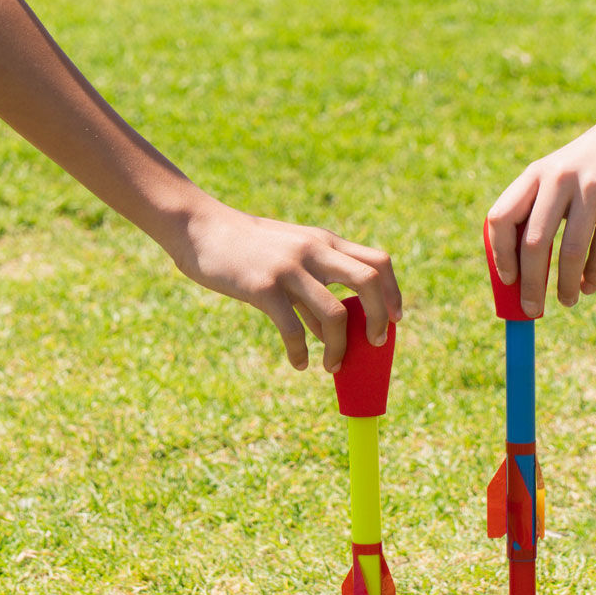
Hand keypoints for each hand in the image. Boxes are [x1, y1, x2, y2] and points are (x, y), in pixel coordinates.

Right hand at [171, 195, 401, 371]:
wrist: (200, 228)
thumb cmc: (248, 249)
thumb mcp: (290, 260)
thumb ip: (315, 291)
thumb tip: (334, 334)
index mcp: (325, 242)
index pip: (378, 261)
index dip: (393, 292)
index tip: (395, 319)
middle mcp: (314, 251)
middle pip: (368, 282)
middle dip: (380, 318)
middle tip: (375, 343)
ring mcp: (289, 268)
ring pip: (336, 314)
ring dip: (340, 347)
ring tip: (333, 366)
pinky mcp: (263, 287)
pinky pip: (293, 329)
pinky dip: (300, 352)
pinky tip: (299, 363)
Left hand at [486, 114, 595, 316]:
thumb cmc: (591, 165)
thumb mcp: (557, 175)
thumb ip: (537, 211)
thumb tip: (521, 273)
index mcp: (534, 174)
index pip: (501, 218)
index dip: (500, 255)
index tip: (508, 281)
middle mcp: (558, 178)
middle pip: (533, 243)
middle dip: (530, 284)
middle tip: (532, 311)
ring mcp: (591, 187)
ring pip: (570, 250)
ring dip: (564, 285)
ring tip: (566, 302)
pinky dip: (593, 274)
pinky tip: (587, 287)